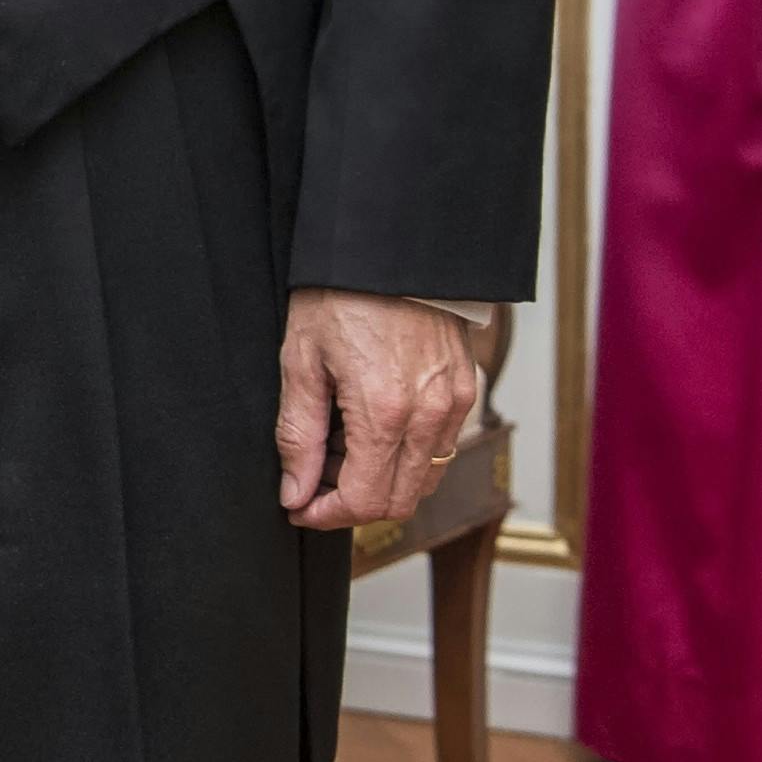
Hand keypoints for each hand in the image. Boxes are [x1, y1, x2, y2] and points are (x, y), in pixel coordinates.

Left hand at [276, 289, 481, 533]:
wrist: (390, 246)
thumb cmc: (341, 294)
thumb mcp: (301, 362)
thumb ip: (298, 436)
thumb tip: (296, 492)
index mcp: (384, 412)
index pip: (363, 501)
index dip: (325, 515)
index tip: (299, 506)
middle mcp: (429, 416)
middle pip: (397, 502)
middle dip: (350, 503)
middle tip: (313, 477)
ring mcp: (454, 404)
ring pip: (423, 480)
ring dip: (380, 481)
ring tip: (340, 446)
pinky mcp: (466, 390)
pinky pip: (440, 449)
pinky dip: (405, 456)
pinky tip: (371, 426)